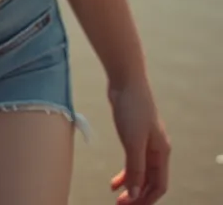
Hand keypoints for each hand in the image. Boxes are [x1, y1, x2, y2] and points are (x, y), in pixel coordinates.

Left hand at [109, 78, 170, 203]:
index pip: (159, 185)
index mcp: (161, 152)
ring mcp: (145, 143)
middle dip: (137, 195)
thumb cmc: (133, 107)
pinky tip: (114, 182)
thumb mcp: (134, 141)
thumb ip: (135, 168)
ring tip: (117, 198)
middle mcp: (156, 150)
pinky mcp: (133, 136)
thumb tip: (135, 193)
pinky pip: (132, 162)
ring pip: (140, 173)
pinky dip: (125, 173)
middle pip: (150, 181)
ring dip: (130, 186)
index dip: (146, 199)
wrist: (126, 81)